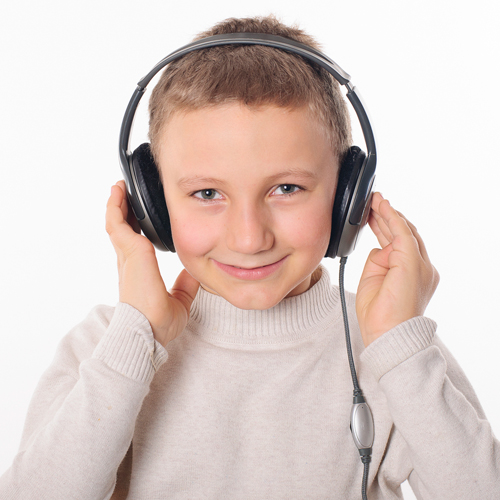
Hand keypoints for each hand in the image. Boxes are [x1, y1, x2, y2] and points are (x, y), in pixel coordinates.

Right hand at [105, 180, 199, 346]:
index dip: (133, 229)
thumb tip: (193, 273)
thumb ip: (185, 285)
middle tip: (124, 196)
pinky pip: (116, 223)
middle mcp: (129, 262)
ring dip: (117, 205)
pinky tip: (118, 193)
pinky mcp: (130, 251)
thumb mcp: (179, 299)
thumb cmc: (158, 322)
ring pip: (117, 223)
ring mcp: (127, 256)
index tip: (137, 217)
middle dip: (124, 212)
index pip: (133, 245)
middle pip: (122, 230)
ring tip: (119, 188)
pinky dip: (115, 206)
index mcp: (139, 272)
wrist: (149, 329)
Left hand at [356, 192, 439, 346]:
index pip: (399, 244)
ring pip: (404, 230)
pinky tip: (382, 206)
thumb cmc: (379, 315)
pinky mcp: (412, 262)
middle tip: (372, 203)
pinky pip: (402, 233)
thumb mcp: (373, 280)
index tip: (372, 215)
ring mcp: (420, 264)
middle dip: (386, 217)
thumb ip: (378, 261)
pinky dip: (391, 217)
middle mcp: (421, 267)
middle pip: (403, 234)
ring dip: (388, 213)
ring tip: (374, 200)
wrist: (386, 334)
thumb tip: (379, 248)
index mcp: (412, 273)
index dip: (385, 227)